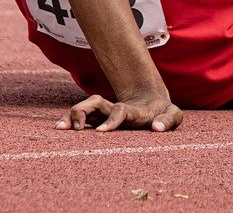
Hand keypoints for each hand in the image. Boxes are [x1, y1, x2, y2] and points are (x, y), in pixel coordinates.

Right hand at [56, 92, 181, 132]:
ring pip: (86, 108)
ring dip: (72, 115)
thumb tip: (157, 128)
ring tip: (60, 128)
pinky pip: (81, 118)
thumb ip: (169, 120)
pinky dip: (70, 121)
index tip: (102, 132)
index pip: (120, 111)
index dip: (112, 120)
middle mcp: (115, 109)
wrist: (151, 101)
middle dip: (84, 112)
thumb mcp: (173, 114)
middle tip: (77, 129)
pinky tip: (59, 128)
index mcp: (133, 110)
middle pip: (96, 103)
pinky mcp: (99, 119)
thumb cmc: (162, 112)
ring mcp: (105, 113)